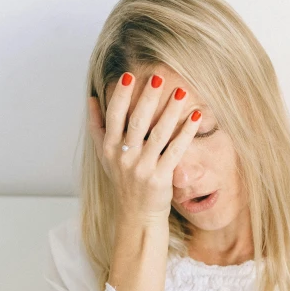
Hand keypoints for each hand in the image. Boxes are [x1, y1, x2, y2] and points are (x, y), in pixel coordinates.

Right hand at [87, 71, 202, 224]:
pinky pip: (176, 150)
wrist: (137, 214)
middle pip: (137, 122)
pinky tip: (196, 116)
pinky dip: (186, 132)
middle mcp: (125, 157)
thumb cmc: (123, 181)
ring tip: (180, 91)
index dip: (121, 96)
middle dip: (147, 98)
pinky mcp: (161, 177)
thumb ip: (97, 127)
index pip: (114, 116)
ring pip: (158, 134)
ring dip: (170, 111)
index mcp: (110, 149)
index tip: (129, 76)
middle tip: (158, 77)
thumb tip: (92, 99)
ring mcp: (143, 167)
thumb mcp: (105, 156)